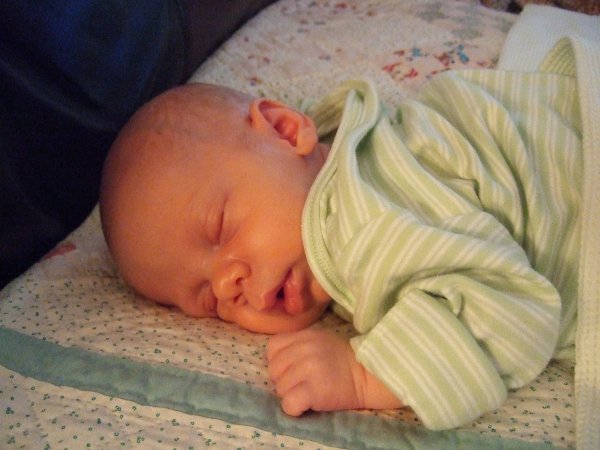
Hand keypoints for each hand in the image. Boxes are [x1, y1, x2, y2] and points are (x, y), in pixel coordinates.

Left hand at [267, 328, 402, 415]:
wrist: (369, 375)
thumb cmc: (344, 360)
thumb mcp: (320, 340)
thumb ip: (299, 344)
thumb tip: (278, 361)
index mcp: (304, 336)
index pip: (273, 348)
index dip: (279, 360)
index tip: (292, 368)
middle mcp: (304, 349)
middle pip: (274, 370)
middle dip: (285, 379)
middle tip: (303, 383)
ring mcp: (308, 369)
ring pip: (280, 388)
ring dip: (291, 394)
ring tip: (309, 392)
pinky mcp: (313, 390)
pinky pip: (289, 403)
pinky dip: (294, 408)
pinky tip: (306, 405)